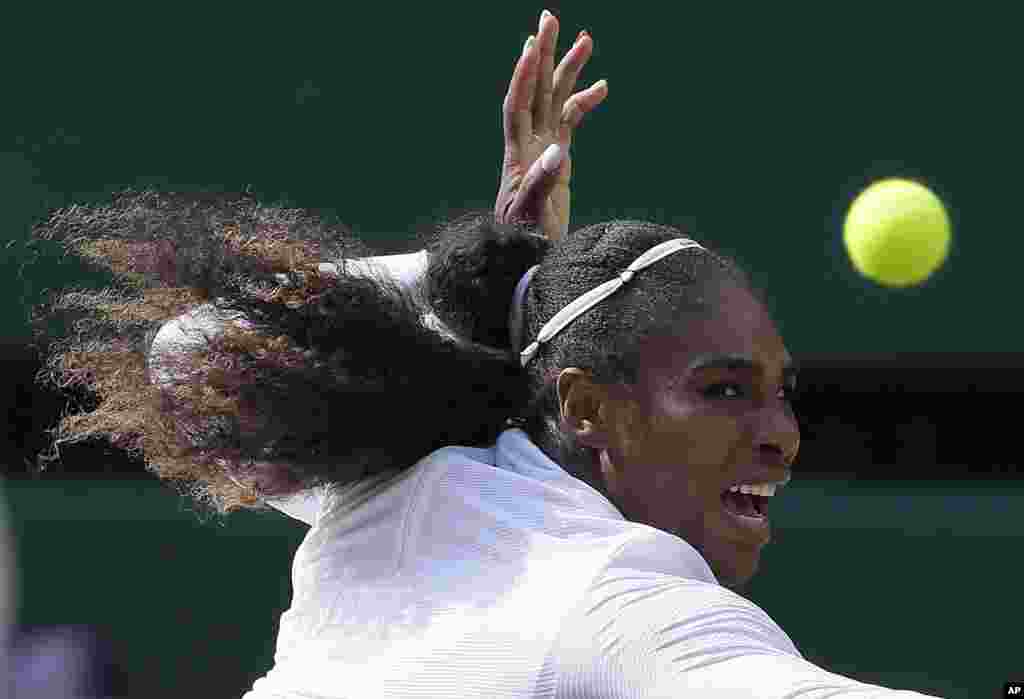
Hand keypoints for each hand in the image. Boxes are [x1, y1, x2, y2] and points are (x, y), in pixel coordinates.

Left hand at [495, 10, 607, 241]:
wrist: (527, 261)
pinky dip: (584, 102)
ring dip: (567, 71)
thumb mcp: (531, 216)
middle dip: (544, 55)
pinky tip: (602, 86)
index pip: (518, 106)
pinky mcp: (558, 161)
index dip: (524, 76)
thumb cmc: (523, 241)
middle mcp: (529, 146)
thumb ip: (542, 184)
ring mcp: (544, 151)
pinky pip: (571, 122)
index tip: (533, 45)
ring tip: (586, 39)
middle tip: (551, 18)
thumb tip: (557, 152)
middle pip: (536, 91)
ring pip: (555, 100)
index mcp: (519, 156)